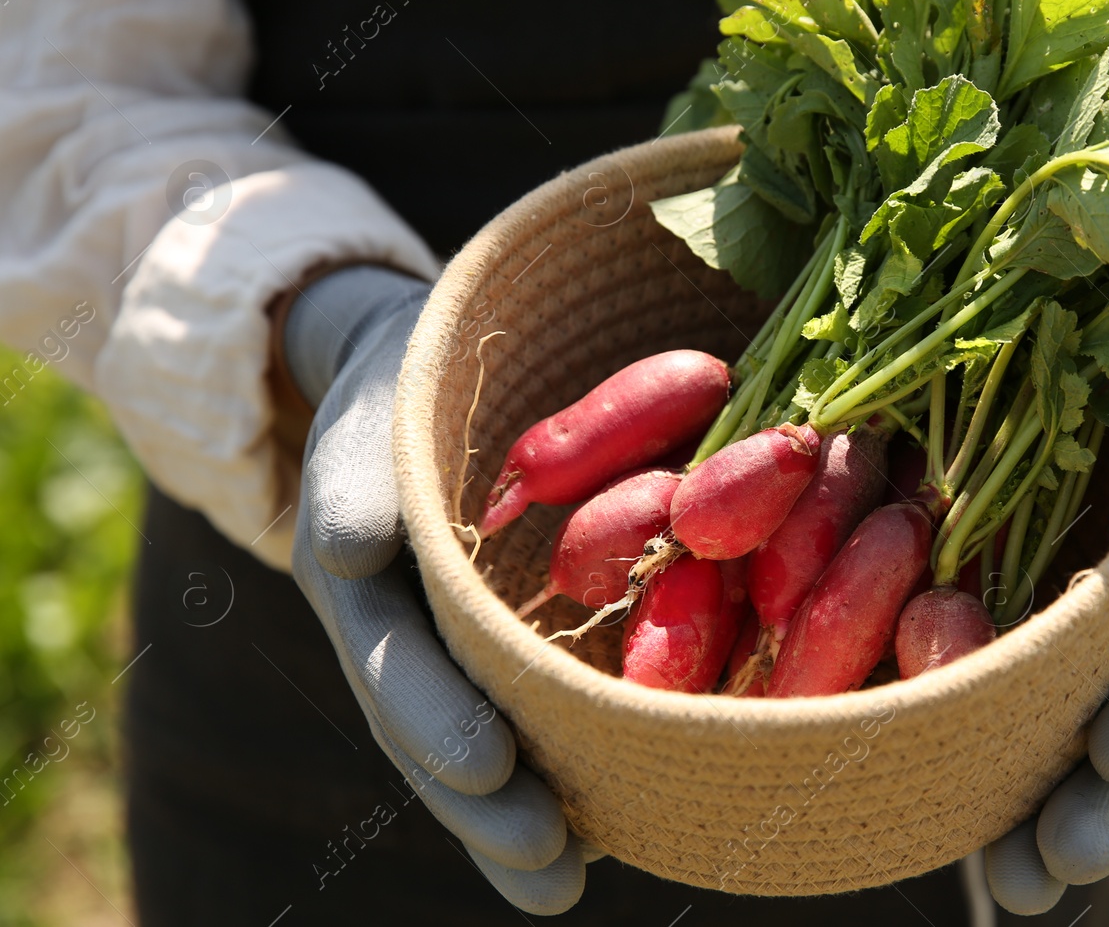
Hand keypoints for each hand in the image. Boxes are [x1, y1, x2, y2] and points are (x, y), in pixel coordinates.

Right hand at [282, 265, 585, 914]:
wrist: (424, 375)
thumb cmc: (404, 389)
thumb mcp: (373, 416)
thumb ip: (359, 478)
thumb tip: (351, 546)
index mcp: (365, 593)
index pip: (397, 671)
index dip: (439, 727)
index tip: (492, 774)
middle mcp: (409, 640)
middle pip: (440, 740)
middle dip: (490, 811)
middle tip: (552, 870)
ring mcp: (456, 652)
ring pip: (486, 749)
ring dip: (521, 822)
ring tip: (571, 887)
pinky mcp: (512, 644)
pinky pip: (534, 714)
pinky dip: (566, 770)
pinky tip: (615, 826)